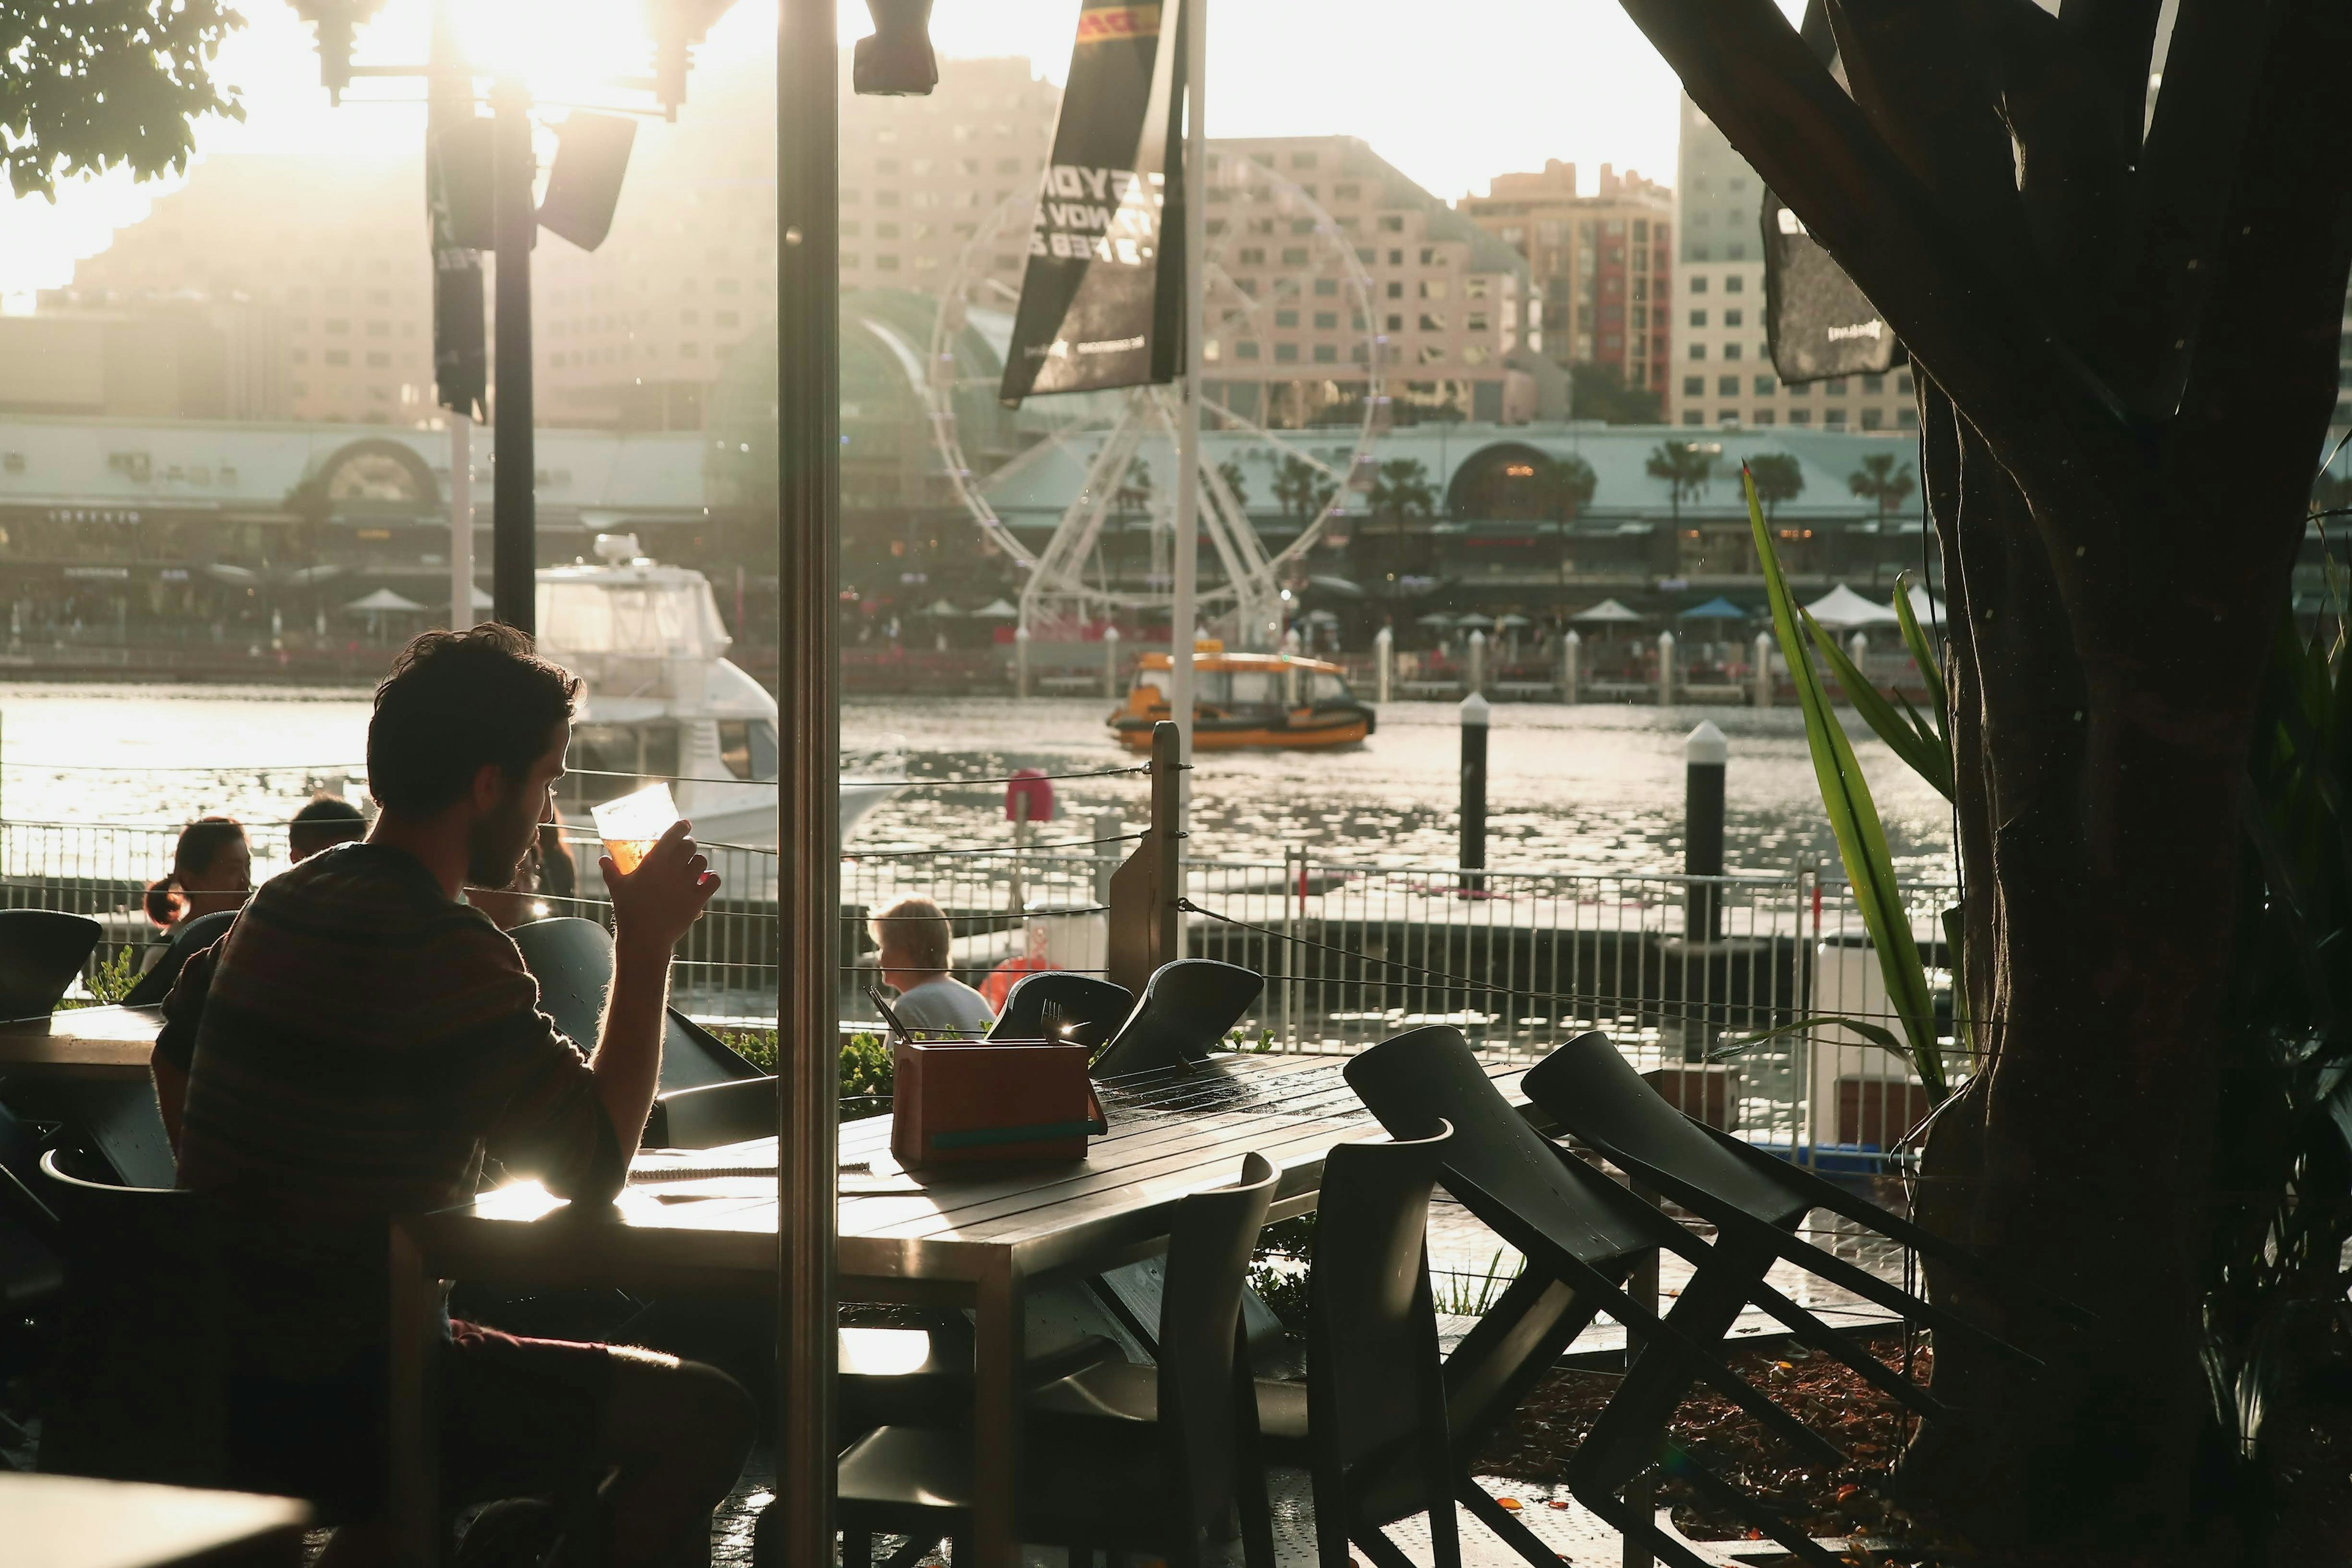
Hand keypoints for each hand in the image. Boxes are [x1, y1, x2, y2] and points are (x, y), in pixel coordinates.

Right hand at [601, 818, 718, 954]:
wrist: (644, 938)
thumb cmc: (629, 911)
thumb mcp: (617, 888)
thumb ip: (611, 871)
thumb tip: (602, 858)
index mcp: (654, 863)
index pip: (673, 835)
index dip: (681, 827)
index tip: (685, 825)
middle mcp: (672, 870)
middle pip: (690, 846)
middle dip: (689, 845)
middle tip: (686, 850)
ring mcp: (686, 884)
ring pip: (702, 862)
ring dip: (698, 862)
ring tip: (693, 868)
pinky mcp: (697, 899)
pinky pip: (713, 880)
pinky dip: (712, 878)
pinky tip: (707, 880)